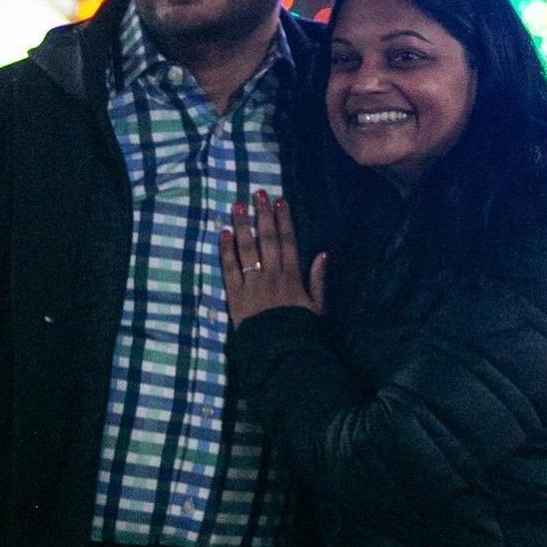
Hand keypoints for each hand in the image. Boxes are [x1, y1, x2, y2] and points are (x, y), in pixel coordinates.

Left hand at [220, 191, 326, 323]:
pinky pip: (230, 268)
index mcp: (293, 277)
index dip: (284, 221)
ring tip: (238, 206)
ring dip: (243, 226)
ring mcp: (252, 283)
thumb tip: (323, 253)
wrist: (279, 353)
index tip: (280, 201)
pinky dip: (226, 250)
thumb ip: (319, 280)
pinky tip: (223, 233)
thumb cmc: (300, 332)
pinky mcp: (235, 295)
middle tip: (258, 193)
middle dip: (262, 215)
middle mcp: (272, 275)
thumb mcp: (317, 308)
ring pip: (247, 249)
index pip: (288, 242)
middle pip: (267, 240)